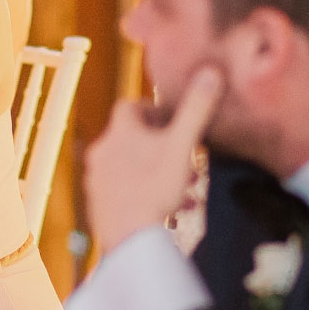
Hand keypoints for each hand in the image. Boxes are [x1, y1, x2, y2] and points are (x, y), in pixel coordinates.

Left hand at [83, 67, 222, 256]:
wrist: (129, 238)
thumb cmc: (156, 188)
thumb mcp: (183, 145)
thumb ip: (197, 108)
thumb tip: (211, 71)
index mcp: (119, 133)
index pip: (129, 106)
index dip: (152, 110)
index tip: (172, 122)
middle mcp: (102, 152)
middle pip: (133, 139)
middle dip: (162, 148)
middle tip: (186, 161)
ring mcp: (97, 180)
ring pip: (131, 168)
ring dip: (157, 174)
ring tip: (184, 191)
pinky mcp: (98, 205)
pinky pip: (124, 192)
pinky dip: (145, 195)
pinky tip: (167, 212)